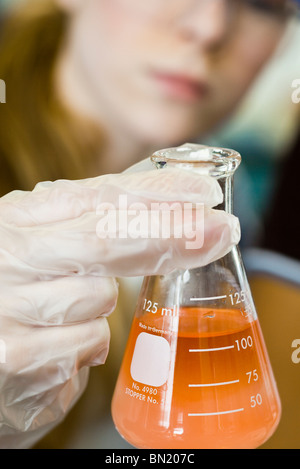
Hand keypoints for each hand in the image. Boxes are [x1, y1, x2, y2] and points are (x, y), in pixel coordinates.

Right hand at [0, 166, 238, 446]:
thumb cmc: (19, 296)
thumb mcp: (45, 248)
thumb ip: (91, 223)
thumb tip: (169, 200)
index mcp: (18, 221)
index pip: (96, 197)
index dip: (157, 192)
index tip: (205, 192)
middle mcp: (8, 257)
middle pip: (105, 239)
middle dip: (172, 233)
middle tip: (223, 229)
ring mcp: (8, 309)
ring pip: (100, 298)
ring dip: (101, 306)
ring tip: (65, 313)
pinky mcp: (16, 360)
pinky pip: (88, 345)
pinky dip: (87, 346)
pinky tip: (57, 346)